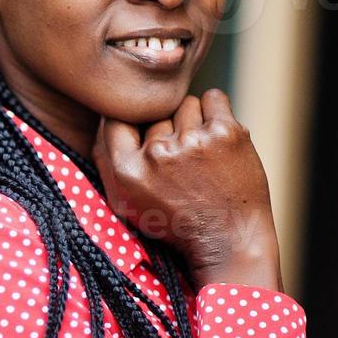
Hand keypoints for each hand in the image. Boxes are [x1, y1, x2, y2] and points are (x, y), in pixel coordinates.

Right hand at [92, 89, 283, 291]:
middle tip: (183, 159)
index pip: (118, 118)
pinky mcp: (226, 132)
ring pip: (184, 104)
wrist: (230, 239)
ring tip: (202, 150)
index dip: (134, 122)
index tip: (147, 132)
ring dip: (192, 121)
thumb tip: (108, 114)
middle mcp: (157, 154)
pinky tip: (217, 137)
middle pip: (156, 113)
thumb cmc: (178, 222)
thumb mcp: (128, 203)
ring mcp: (193, 140)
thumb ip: (109, 160)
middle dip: (168, 128)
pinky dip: (216, 111)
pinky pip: (214, 98)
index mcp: (127, 170)